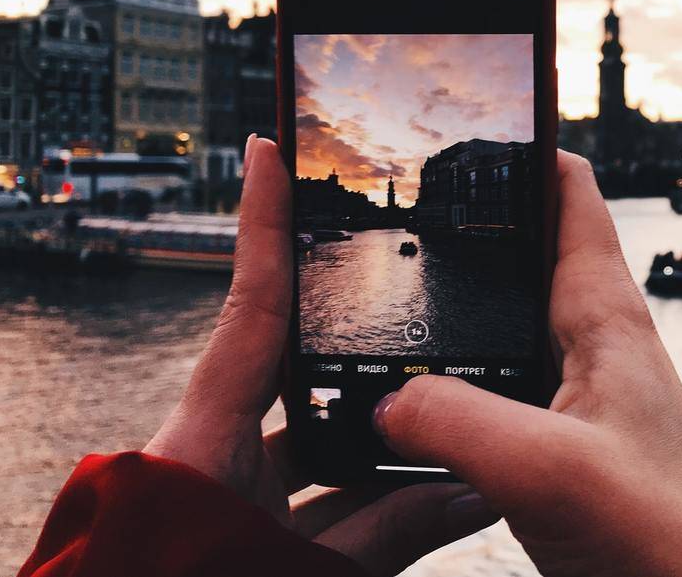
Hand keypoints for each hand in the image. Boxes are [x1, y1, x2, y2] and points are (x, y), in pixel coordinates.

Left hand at [144, 135, 497, 574]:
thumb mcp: (302, 571)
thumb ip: (391, 533)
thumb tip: (478, 491)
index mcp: (203, 438)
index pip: (250, 303)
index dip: (265, 219)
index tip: (272, 147)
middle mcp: (214, 448)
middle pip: (301, 366)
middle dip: (365, 342)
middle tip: (422, 299)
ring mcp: (230, 484)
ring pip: (321, 439)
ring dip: (387, 437)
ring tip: (459, 413)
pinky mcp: (245, 519)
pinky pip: (322, 491)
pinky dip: (375, 495)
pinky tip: (436, 491)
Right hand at [373, 152, 681, 576]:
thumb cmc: (675, 540)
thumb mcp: (555, 472)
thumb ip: (463, 425)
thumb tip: (383, 400)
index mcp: (605, 317)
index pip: (569, 192)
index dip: (521, 143)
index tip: (463, 114)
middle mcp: (590, 341)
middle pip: (524, 249)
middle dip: (466, 220)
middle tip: (395, 200)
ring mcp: (572, 392)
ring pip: (502, 321)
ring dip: (453, 304)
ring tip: (386, 290)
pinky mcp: (555, 441)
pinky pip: (491, 387)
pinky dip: (448, 380)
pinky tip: (407, 400)